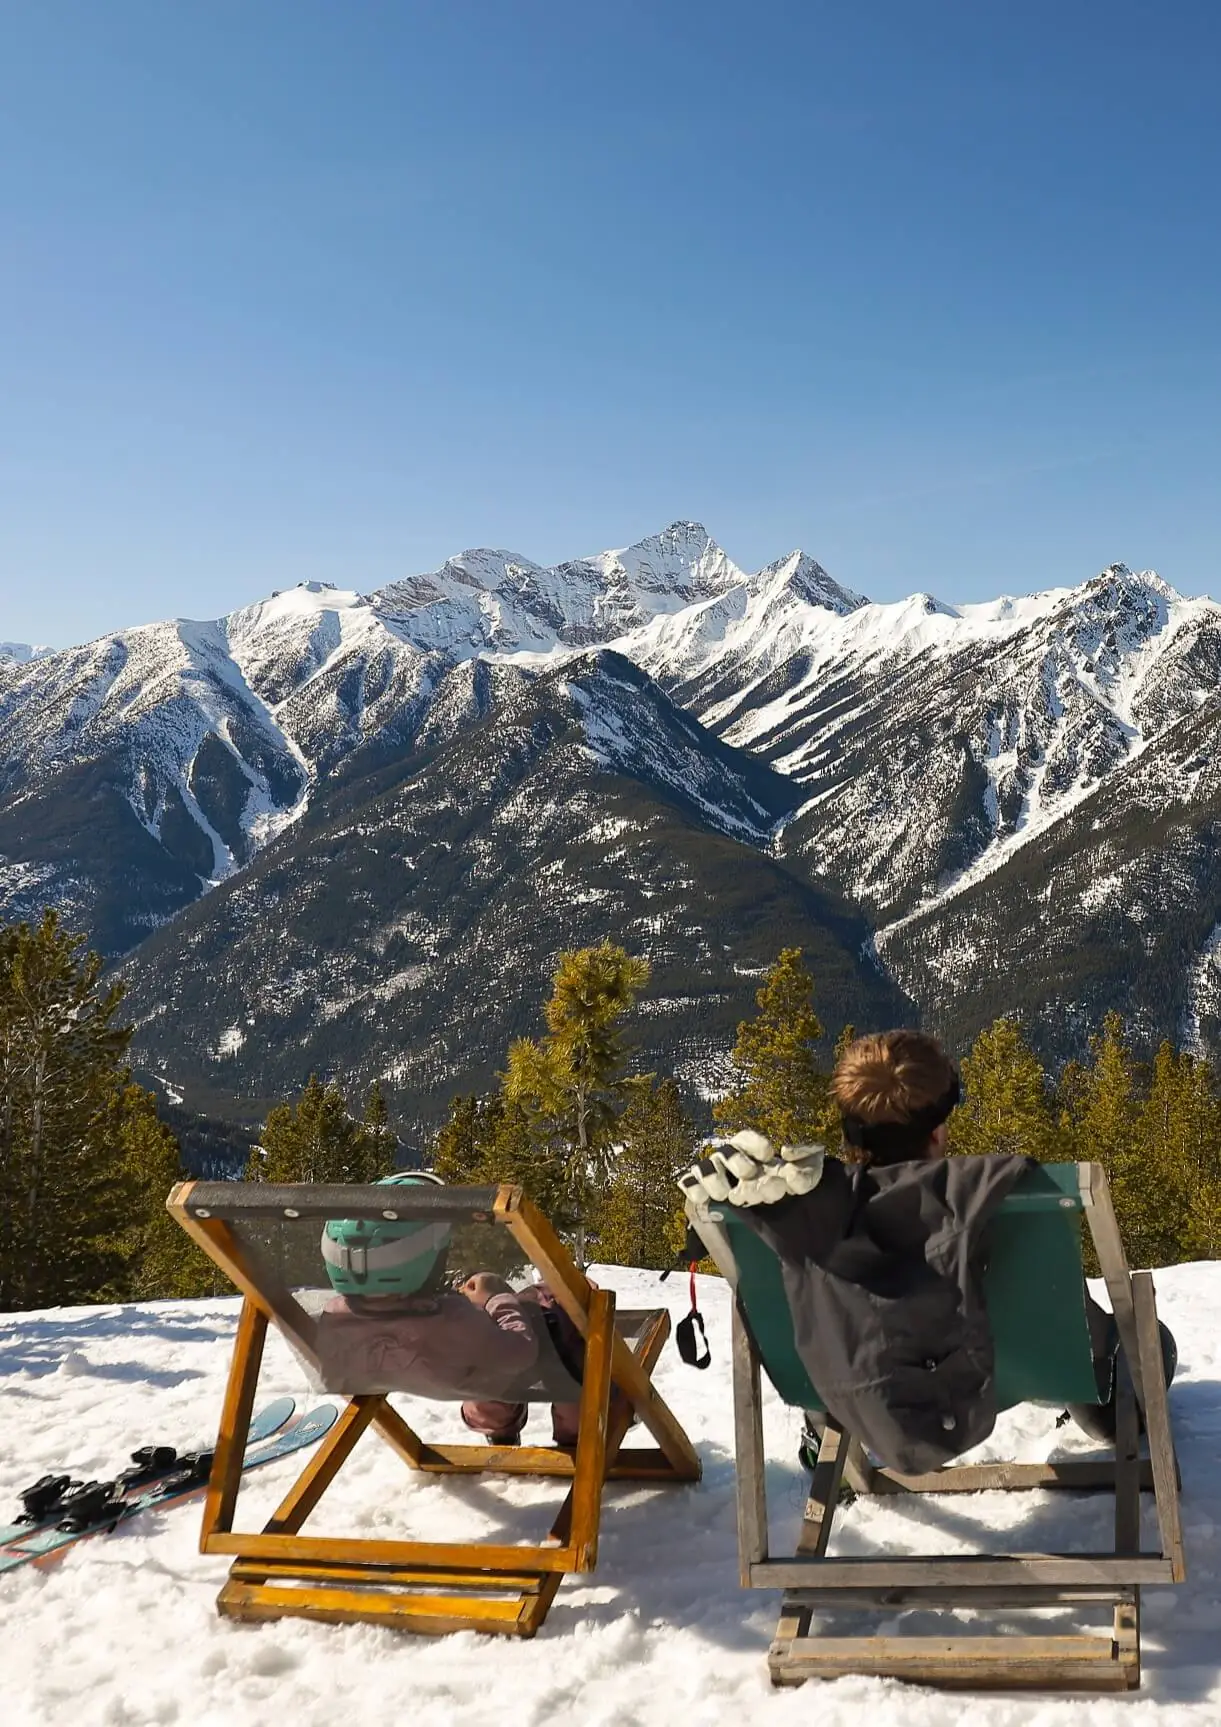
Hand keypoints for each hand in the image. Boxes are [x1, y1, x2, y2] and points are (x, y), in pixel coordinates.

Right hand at [460, 1273, 512, 1306]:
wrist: (502, 1307)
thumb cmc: (484, 1302)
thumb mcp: (471, 1298)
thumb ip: (465, 1291)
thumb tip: (463, 1288)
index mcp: (481, 1276)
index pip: (471, 1280)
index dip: (468, 1289)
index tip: (467, 1297)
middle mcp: (491, 1275)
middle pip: (481, 1280)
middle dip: (478, 1288)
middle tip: (476, 1298)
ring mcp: (500, 1279)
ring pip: (490, 1283)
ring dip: (487, 1289)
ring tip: (485, 1300)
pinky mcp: (507, 1285)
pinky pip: (498, 1287)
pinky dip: (495, 1291)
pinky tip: (493, 1299)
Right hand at [677, 1129, 824, 1208]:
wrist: (779, 1198)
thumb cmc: (792, 1177)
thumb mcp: (809, 1168)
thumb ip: (807, 1163)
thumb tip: (788, 1154)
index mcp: (754, 1147)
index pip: (747, 1137)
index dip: (755, 1144)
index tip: (769, 1154)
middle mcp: (731, 1156)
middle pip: (728, 1154)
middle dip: (739, 1164)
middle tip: (750, 1175)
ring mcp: (715, 1172)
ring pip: (707, 1168)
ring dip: (715, 1180)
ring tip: (727, 1194)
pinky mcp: (703, 1189)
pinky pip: (690, 1184)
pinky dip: (694, 1189)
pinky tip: (705, 1199)